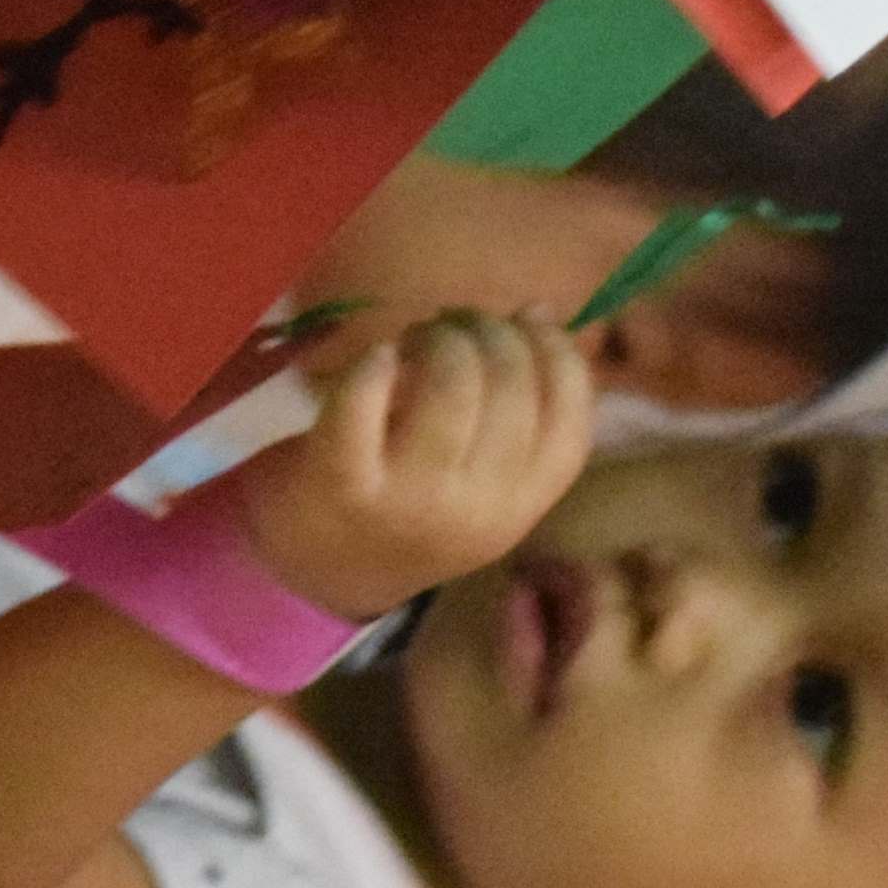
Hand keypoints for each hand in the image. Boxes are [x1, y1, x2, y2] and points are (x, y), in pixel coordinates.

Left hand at [242, 310, 594, 619]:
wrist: (317, 574)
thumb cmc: (410, 508)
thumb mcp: (483, 481)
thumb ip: (519, 412)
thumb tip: (542, 314)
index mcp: (520, 507)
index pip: (570, 419)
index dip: (558, 352)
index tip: (527, 320)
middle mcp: (475, 508)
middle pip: (512, 388)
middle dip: (488, 330)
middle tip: (455, 324)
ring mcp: (409, 499)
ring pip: (451, 387)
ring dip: (437, 339)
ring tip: (417, 339)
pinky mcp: (342, 482)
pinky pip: (363, 404)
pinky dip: (372, 366)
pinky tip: (376, 357)